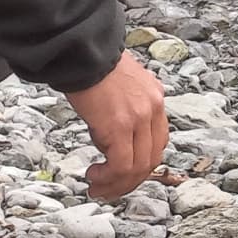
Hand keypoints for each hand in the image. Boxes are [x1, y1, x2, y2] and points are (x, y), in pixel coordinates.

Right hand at [67, 54, 169, 199]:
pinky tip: (94, 176)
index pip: (157, 141)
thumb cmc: (90, 63)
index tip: (121, 173)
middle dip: (129, 180)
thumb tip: (108, 136)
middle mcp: (153, 108)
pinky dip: (109, 177)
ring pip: (138, 167)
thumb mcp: (118, 86)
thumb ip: (122, 109)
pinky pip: (122, 165)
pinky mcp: (120, 126)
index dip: (141, 162)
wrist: (80, 49)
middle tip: (108, 188)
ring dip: (117, 184)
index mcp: (154, 98)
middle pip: (152, 158)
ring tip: (97, 187)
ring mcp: (139, 118)